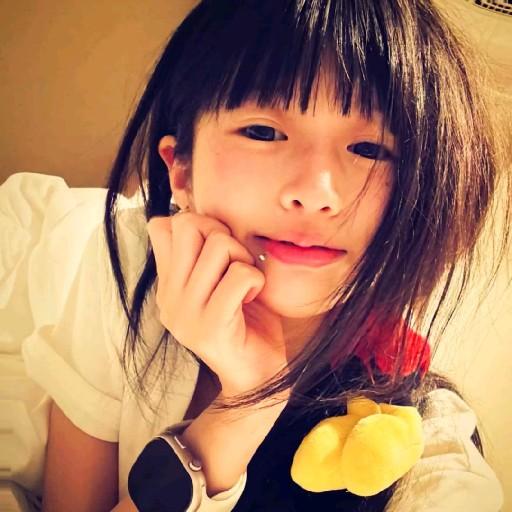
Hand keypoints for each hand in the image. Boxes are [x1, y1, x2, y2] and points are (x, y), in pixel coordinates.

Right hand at [147, 211, 289, 396]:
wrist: (256, 376)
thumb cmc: (244, 321)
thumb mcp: (216, 283)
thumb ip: (204, 254)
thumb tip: (200, 213)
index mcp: (167, 285)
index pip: (161, 225)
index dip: (197, 223)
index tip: (215, 248)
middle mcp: (168, 298)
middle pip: (188, 225)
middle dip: (221, 233)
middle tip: (235, 260)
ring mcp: (186, 314)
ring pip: (218, 245)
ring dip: (243, 257)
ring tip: (246, 282)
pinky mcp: (210, 326)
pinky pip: (239, 275)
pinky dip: (254, 279)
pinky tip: (252, 297)